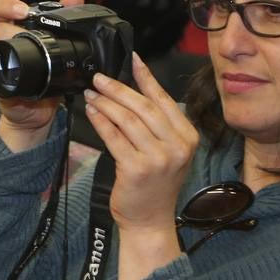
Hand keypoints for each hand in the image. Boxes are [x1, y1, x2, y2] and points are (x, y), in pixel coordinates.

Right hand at [0, 0, 84, 149]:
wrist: (39, 107)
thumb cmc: (47, 70)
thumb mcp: (58, 38)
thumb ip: (65, 12)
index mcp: (13, 25)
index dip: (5, 4)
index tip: (23, 9)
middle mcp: (1, 40)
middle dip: (6, 17)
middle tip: (23, 20)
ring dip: (7, 43)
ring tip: (28, 49)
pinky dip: (8, 74)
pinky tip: (24, 75)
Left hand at [83, 53, 197, 234]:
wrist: (150, 221)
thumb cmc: (155, 185)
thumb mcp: (168, 153)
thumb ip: (158, 126)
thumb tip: (132, 92)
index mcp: (188, 137)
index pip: (164, 100)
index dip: (146, 77)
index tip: (133, 59)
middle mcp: (177, 146)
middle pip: (143, 106)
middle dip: (118, 88)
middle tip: (99, 78)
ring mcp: (158, 158)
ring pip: (127, 119)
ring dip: (105, 103)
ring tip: (91, 94)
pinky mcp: (136, 168)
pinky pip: (113, 137)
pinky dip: (100, 121)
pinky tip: (91, 112)